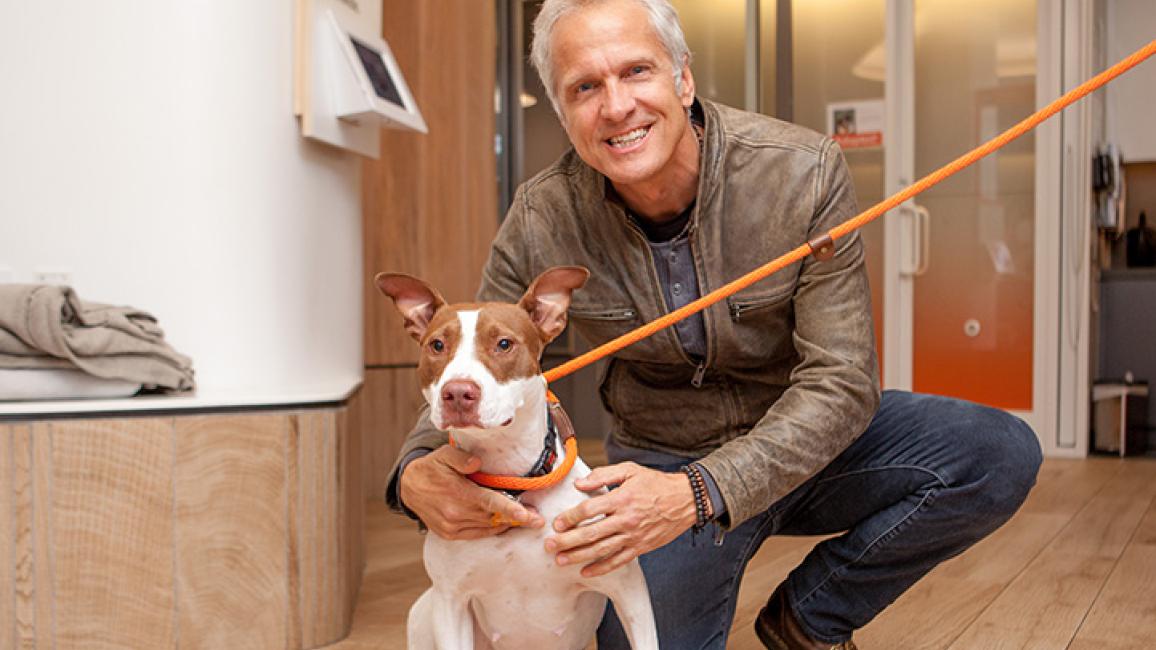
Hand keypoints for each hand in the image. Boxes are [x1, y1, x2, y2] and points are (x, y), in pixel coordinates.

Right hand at [398, 445, 544, 539]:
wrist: (409, 487)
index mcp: (458, 494)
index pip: (490, 503)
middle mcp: (455, 514)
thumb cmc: (432, 468)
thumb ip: (462, 458)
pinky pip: (477, 534)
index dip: (512, 510)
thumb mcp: (445, 455)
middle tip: (537, 518)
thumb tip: (477, 463)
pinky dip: (492, 530)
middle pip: (494, 517)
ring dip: (507, 525)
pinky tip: (504, 524)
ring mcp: (452, 526)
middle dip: (517, 518)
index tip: (529, 516)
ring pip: (487, 528)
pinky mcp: (449, 534)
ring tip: (525, 521)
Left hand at [545, 462, 696, 576]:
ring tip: (560, 560)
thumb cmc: (655, 483)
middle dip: (567, 541)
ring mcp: (633, 536)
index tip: (557, 523)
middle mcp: (626, 519)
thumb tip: (579, 484)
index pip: (589, 509)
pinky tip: (585, 572)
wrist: (686, 500)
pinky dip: (601, 568)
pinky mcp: (640, 547)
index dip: (570, 517)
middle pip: (591, 533)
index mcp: (621, 499)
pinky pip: (618, 561)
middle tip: (549, 545)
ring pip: (601, 550)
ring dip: (578, 556)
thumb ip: (603, 475)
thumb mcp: (630, 471)